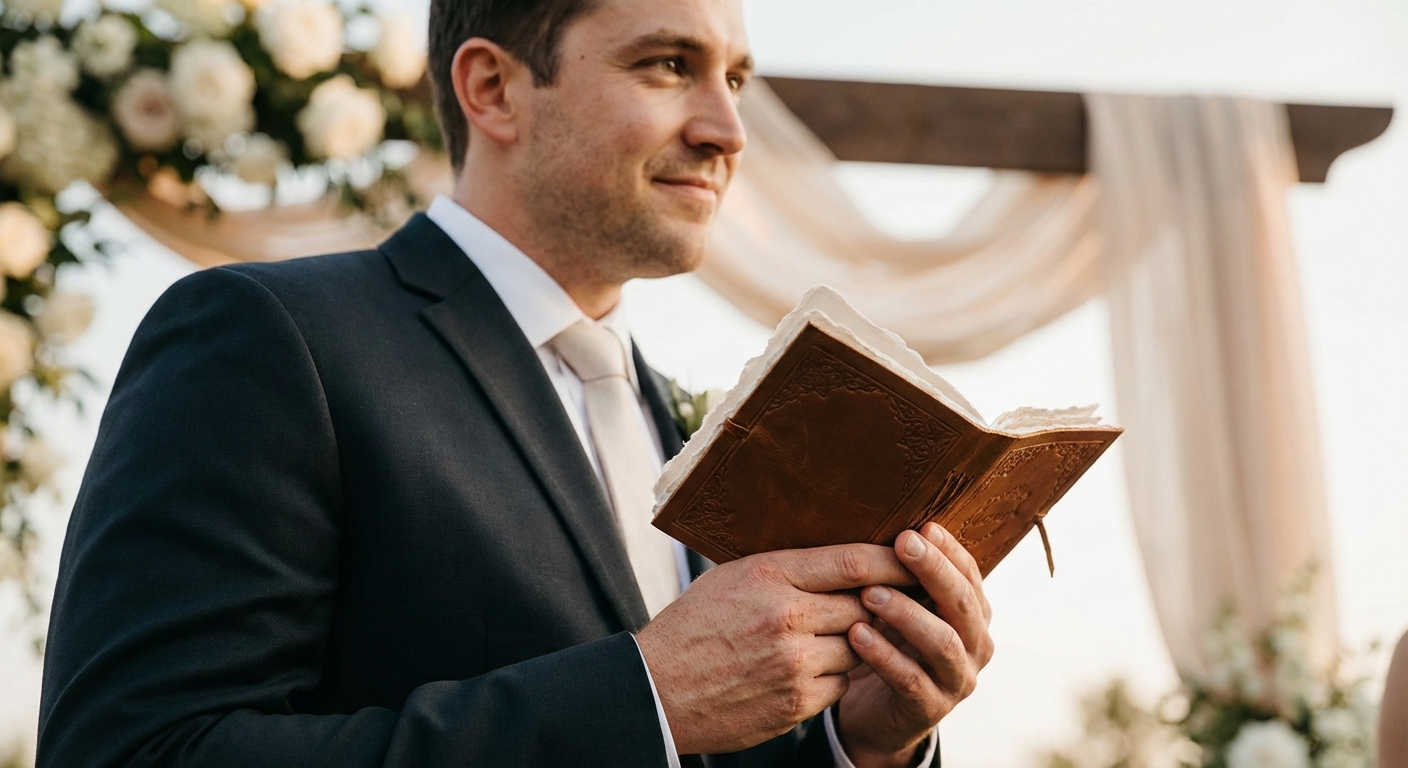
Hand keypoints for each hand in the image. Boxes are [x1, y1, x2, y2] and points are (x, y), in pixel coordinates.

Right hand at [636, 544, 915, 754]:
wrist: (656, 690)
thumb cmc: (692, 627)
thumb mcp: (730, 578)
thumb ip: (784, 568)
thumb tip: (841, 557)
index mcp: (768, 575)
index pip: (852, 561)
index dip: (893, 558)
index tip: (915, 554)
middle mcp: (785, 616)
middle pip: (866, 604)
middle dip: (887, 601)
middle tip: (907, 594)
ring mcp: (793, 663)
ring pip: (860, 645)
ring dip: (862, 641)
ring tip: (853, 633)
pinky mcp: (795, 701)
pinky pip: (843, 682)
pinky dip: (840, 674)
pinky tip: (821, 667)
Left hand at [835, 523, 994, 767]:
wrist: (878, 714)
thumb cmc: (892, 645)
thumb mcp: (905, 607)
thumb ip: (907, 575)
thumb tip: (894, 523)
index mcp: (973, 615)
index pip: (970, 575)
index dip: (949, 550)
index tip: (923, 526)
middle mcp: (976, 646)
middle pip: (962, 604)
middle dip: (933, 571)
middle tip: (903, 544)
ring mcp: (957, 680)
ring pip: (942, 642)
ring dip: (906, 613)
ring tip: (869, 594)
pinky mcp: (931, 709)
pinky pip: (911, 679)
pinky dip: (884, 655)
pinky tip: (856, 635)